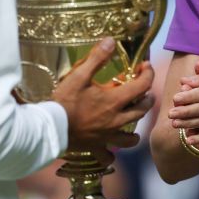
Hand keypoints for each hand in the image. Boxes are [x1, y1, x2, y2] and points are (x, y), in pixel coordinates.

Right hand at [52, 37, 154, 151]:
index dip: (148, 73)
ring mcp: (107, 137)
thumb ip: (97, 58)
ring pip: (131, 138)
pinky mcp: (96, 148)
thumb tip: (111, 41)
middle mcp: (116, 120)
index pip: (142, 85)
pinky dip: (112, 154)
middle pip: (142, 110)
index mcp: (114, 101)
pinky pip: (109, 157)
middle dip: (147, 98)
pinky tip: (110, 149)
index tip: (145, 66)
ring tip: (132, 123)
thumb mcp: (79, 75)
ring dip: (135, 130)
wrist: (50, 128)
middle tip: (143, 90)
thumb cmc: (64, 101)